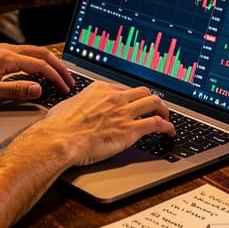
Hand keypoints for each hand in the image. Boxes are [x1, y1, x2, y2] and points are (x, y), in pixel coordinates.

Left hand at [0, 44, 73, 103]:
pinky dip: (39, 61)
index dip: (56, 78)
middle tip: (70, 81)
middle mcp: (8, 50)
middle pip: (43, 54)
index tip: (66, 89)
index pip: (41, 66)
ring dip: (50, 63)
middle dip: (59, 67)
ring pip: (35, 51)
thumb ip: (14, 91)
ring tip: (60, 75)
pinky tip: (39, 70)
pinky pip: (27, 53)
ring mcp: (3, 50)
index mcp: (8, 58)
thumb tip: (38, 89)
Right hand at [40, 81, 173, 166]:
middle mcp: (115, 97)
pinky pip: (157, 123)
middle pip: (143, 92)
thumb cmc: (59, 126)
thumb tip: (77, 108)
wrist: (60, 139)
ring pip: (154, 103)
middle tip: (155, 107)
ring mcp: (125, 112)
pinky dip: (168, 126)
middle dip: (152, 99)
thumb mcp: (68, 104)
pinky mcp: (131, 130)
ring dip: (163, 110)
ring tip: (166, 117)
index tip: (135, 102)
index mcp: (100, 88)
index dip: (133, 97)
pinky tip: (170, 131)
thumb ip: (80, 103)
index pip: (125, 88)